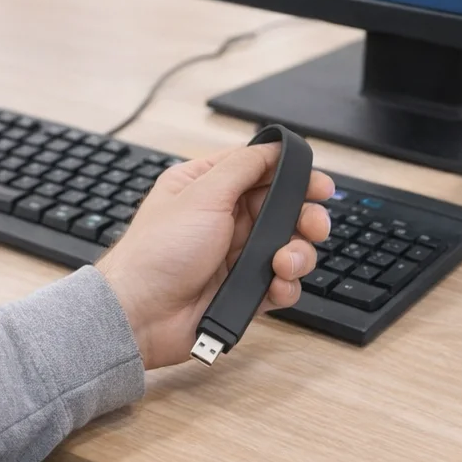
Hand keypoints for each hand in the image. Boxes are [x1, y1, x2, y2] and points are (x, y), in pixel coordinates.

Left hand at [95, 143, 332, 369]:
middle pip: (281, 208)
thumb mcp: (201, 195)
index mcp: (206, 186)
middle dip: (303, 217)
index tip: (319, 185)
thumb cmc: (158, 251)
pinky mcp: (242, 289)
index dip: (292, 175)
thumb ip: (241, 168)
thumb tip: (272, 148)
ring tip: (283, 262)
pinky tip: (274, 285)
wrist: (142, 313)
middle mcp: (222, 217)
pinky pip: (280, 282)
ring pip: (287, 246)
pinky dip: (284, 284)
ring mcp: (233, 254)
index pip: (258, 170)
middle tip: (313, 226)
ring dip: (296, 254)